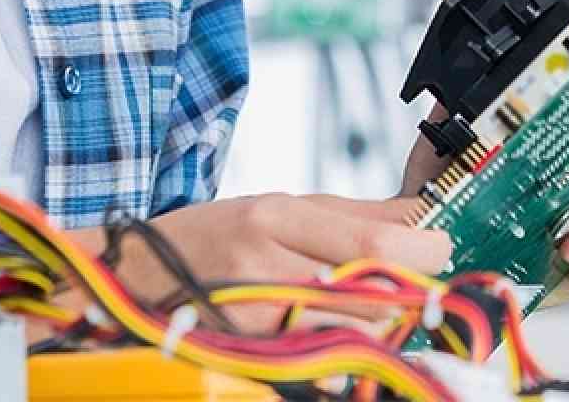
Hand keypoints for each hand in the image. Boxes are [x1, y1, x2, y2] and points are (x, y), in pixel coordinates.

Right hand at [67, 192, 451, 333]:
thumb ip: (351, 215)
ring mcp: (248, 311)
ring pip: (345, 330)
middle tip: (419, 293)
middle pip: (366, 288)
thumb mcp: (277, 208)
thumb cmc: (209, 239)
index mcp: (276, 213)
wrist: (125, 278)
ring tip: (372, 314)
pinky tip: (331, 341)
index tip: (443, 249)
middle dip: (407, 294)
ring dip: (375, 327)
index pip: (372, 239)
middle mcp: (263, 257)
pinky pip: (309, 360)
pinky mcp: (240, 351)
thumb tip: (421, 213)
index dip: (422, 250)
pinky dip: (335, 353)